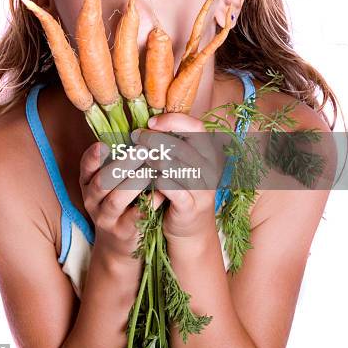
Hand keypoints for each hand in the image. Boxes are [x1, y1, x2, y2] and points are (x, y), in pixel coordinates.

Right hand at [79, 141, 165, 261]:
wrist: (118, 242)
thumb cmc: (120, 200)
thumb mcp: (112, 180)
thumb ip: (120, 159)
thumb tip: (142, 128)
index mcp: (89, 182)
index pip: (86, 167)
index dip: (93, 157)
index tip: (104, 144)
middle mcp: (92, 199)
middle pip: (103, 181)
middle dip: (122, 165)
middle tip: (143, 149)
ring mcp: (106, 218)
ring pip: (116, 200)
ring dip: (135, 183)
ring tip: (152, 169)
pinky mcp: (122, 232)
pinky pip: (134, 218)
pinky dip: (148, 204)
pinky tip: (161, 193)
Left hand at [131, 113, 224, 243]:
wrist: (192, 227)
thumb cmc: (182, 187)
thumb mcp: (183, 162)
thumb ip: (173, 141)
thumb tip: (149, 122)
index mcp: (210, 152)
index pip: (195, 126)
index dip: (171, 121)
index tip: (150, 122)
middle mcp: (210, 168)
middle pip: (180, 145)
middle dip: (153, 139)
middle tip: (136, 137)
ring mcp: (203, 188)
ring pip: (173, 165)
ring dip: (152, 159)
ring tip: (140, 157)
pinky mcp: (191, 206)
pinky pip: (170, 187)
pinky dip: (156, 180)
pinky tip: (149, 178)